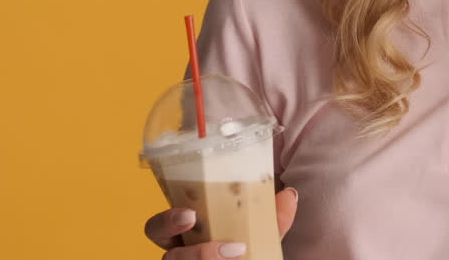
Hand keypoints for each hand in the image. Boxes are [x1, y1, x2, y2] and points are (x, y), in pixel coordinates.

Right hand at [143, 187, 298, 257]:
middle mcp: (181, 256)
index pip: (158, 227)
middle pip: (165, 253)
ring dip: (204, 258)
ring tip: (237, 253)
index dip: (166, 221)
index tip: (190, 214)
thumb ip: (274, 219)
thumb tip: (290, 195)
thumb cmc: (248, 250)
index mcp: (187, 235)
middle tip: (199, 228)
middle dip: (178, 243)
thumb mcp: (261, 235)